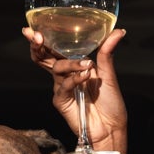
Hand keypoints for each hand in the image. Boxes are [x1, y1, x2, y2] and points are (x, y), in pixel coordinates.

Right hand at [25, 26, 127, 153]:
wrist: (112, 127)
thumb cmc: (110, 102)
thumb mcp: (109, 74)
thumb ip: (107, 52)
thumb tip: (119, 31)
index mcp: (73, 66)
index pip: (54, 50)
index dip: (43, 39)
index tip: (35, 27)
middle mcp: (64, 76)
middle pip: (44, 58)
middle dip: (37, 46)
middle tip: (37, 36)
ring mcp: (61, 88)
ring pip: (57, 69)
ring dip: (70, 63)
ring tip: (86, 64)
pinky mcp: (61, 101)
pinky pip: (63, 86)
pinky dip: (74, 78)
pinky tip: (85, 76)